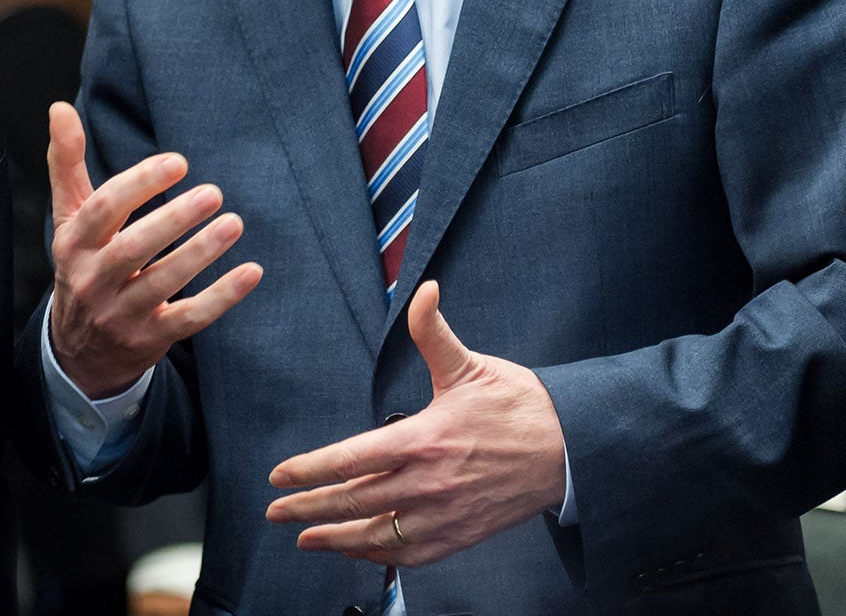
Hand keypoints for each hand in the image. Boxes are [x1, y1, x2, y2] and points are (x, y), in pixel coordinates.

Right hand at [46, 102, 262, 397]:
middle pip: (132, 248)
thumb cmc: (84, 263)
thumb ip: (66, 162)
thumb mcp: (69, 216)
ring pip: (163, 283)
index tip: (179, 162)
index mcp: (73, 242)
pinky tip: (251, 271)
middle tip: (214, 192)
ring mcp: (121, 314)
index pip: (103, 209)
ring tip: (234, 223)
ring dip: (201, 252)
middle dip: (174, 219)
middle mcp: (92, 280)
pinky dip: (222, 297)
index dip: (140, 183)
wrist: (80, 351)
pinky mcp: (150, 339)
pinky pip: (190, 318)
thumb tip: (59, 107)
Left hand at [265, 281, 566, 566]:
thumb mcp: (470, 365)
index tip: (279, 477)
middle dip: (307, 508)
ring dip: (335, 538)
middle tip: (275, 511)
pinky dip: (378, 555)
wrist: (569, 450)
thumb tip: (422, 290)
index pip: (351, 459)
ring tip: (305, 538)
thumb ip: (432, 331)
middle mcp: (428, 483)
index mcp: (424, 438)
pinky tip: (359, 550)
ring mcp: (444, 515)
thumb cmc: (518, 404)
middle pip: (354, 502)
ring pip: (376, 535)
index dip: (309, 470)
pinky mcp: (460, 536)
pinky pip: (410, 554)